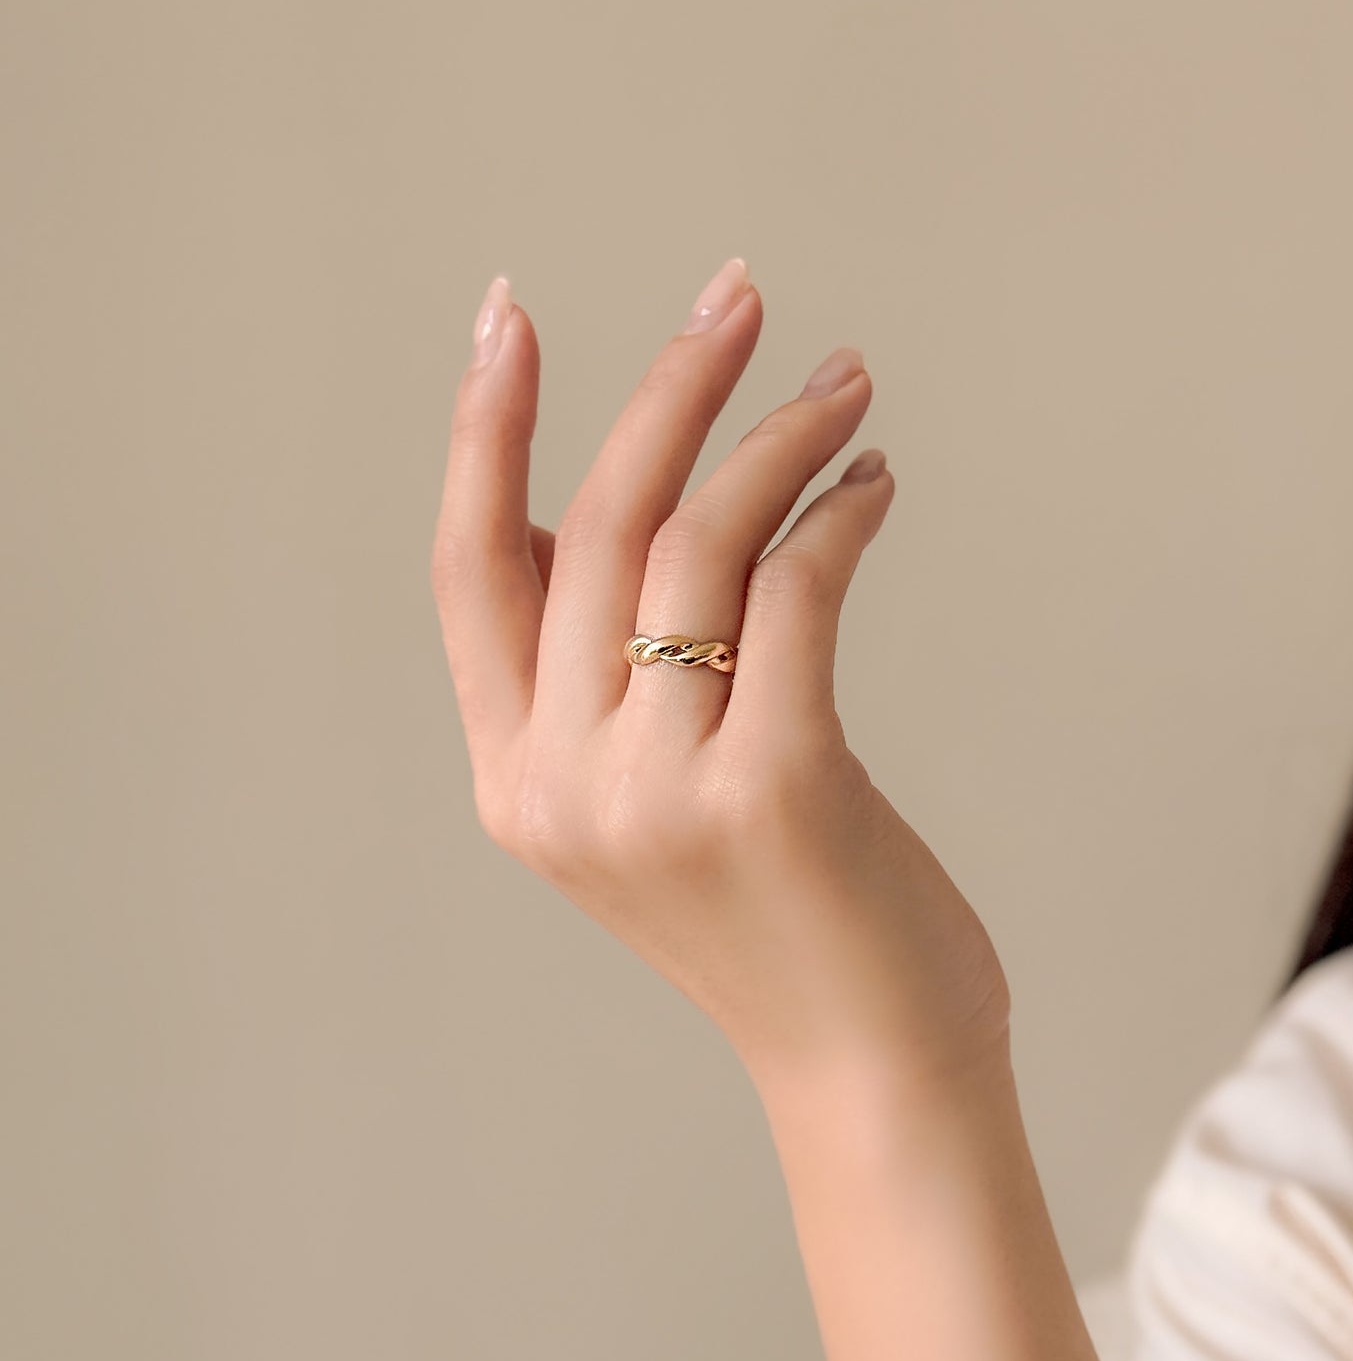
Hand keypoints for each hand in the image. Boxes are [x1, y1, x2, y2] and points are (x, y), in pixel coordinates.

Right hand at [429, 259, 1010, 1096]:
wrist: (865, 1066)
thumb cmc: (774, 921)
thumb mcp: (645, 808)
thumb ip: (597, 680)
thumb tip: (590, 512)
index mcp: (518, 783)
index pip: (470, 570)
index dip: (481, 434)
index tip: (509, 316)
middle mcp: (566, 784)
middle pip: (599, 524)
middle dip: (669, 386)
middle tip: (735, 294)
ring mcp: (661, 790)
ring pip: (702, 539)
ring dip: (780, 435)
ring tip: (847, 385)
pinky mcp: (775, 783)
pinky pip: (796, 589)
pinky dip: (841, 513)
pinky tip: (874, 485)